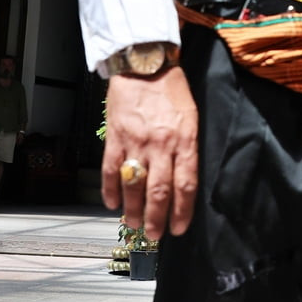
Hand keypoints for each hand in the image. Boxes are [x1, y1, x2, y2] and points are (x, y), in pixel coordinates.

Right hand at [101, 66, 198, 240]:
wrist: (146, 66)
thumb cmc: (173, 92)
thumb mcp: (191, 118)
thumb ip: (188, 148)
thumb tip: (183, 179)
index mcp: (185, 141)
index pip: (185, 184)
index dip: (182, 210)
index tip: (178, 228)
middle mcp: (161, 145)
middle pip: (159, 191)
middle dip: (157, 218)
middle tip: (154, 235)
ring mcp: (136, 142)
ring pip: (134, 185)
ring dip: (133, 209)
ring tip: (134, 224)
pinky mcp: (116, 137)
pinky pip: (111, 170)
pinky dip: (110, 190)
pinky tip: (111, 204)